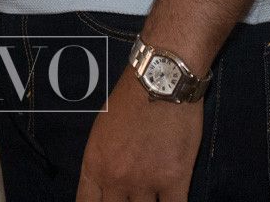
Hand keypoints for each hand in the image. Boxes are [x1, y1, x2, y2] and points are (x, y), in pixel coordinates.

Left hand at [76, 72, 202, 200]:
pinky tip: (171, 200)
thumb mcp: (101, 132)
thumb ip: (102, 164)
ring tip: (152, 197)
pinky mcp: (174, 179)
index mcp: (94, 166)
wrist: (160, 79)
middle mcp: (116, 179)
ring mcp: (145, 182)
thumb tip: (106, 187)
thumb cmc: (130, 99)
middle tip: (131, 198)